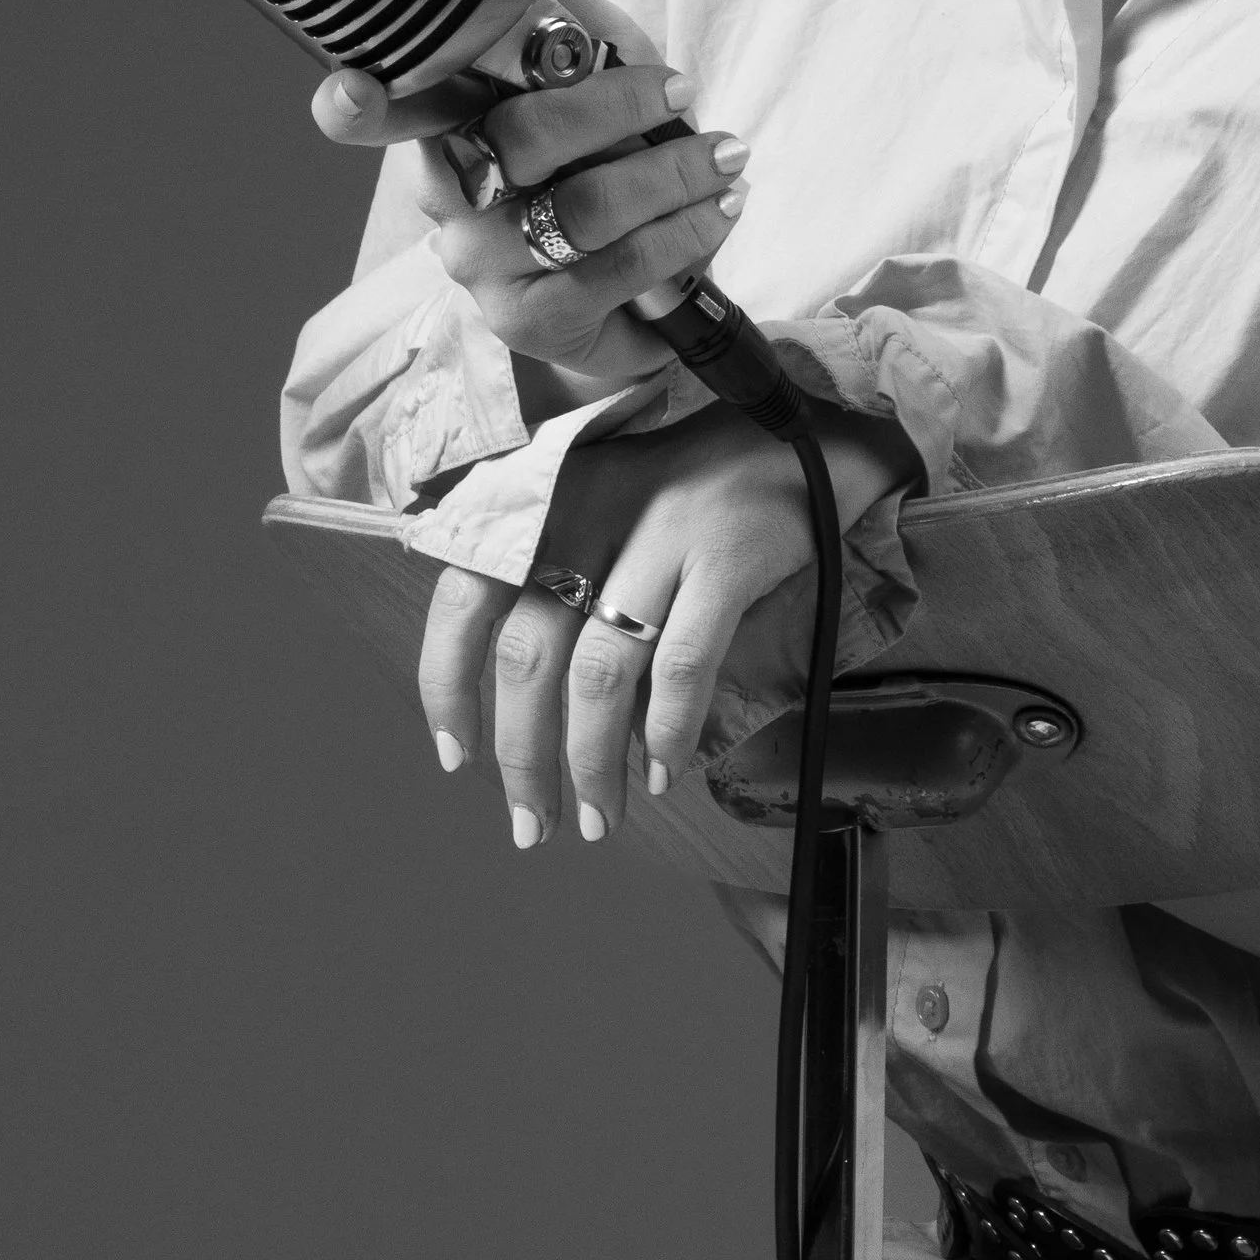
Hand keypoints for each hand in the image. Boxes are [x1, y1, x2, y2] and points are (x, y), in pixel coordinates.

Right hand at [313, 19, 748, 393]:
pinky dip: (685, 230)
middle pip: (519, 140)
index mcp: (443, 126)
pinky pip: (617, 267)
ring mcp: (482, 266)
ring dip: (672, 174)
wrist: (643, 295)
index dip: (359, 105)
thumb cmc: (608, 163)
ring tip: (725, 156)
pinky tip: (721, 208)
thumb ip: (563, 11)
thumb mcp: (594, 72)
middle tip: (680, 91)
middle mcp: (446, 198)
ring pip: (583, 207)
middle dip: (616, 106)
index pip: (384, 110)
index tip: (347, 90)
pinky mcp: (532, 321)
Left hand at [419, 408, 914, 846]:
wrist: (812, 435)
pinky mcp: (727, 554)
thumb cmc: (697, 489)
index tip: (455, 757)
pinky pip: (680, 664)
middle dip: (521, 756)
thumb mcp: (606, 508)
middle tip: (530, 824)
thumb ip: (555, 572)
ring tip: (596, 818)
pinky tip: (662, 770)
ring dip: (590, 762)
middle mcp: (590, 508)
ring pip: (598, 671)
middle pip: (526, 653)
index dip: (446, 684)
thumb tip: (518, 701)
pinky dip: (666, 729)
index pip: (463, 595)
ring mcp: (660, 530)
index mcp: (548, 497)